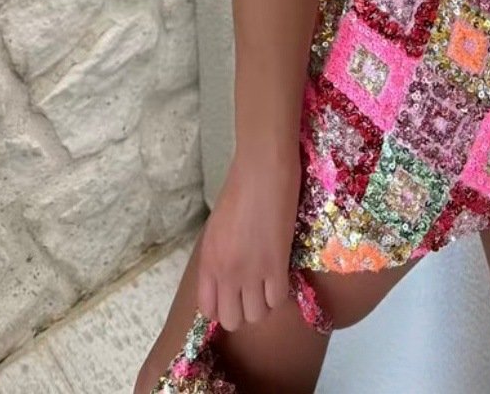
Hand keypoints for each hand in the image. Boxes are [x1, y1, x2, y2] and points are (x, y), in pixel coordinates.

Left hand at [194, 145, 301, 332]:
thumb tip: (227, 276)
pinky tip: (282, 275)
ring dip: (264, 304)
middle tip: (253, 291)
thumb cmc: (239, 188)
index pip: (207, 310)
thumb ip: (218, 257)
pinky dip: (281, 293)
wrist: (262, 169)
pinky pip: (278, 300)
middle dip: (243, 310)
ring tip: (269, 283)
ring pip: (257, 316)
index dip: (223, 307)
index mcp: (207, 261)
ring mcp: (250, 272)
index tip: (234, 295)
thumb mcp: (216, 227)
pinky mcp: (275, 265)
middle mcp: (225, 273)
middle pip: (232, 320)